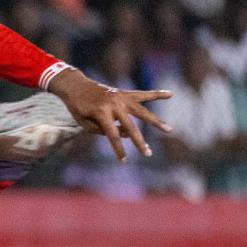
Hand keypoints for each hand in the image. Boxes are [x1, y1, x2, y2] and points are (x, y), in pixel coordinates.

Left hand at [48, 68, 171, 162]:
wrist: (76, 86)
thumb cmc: (78, 108)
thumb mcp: (85, 123)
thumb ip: (104, 130)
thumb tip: (127, 134)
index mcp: (101, 113)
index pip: (113, 136)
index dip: (119, 149)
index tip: (124, 161)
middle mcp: (114, 105)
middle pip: (130, 126)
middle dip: (139, 142)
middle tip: (148, 153)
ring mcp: (120, 97)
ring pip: (142, 111)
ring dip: (156, 121)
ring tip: (169, 129)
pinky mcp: (124, 93)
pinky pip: (143, 94)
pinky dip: (156, 94)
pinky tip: (170, 94)